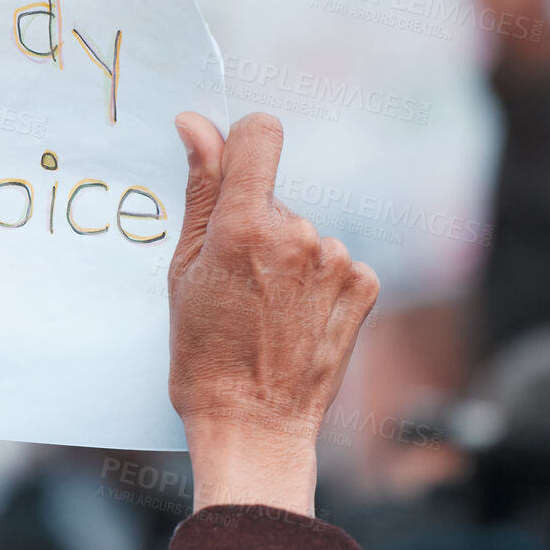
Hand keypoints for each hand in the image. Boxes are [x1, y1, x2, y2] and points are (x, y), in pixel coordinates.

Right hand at [168, 113, 379, 515]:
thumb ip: (200, 191)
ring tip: (264, 314)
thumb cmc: (203, 356)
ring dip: (286, 261)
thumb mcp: (184, 272)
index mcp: (243, 227)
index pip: (260, 135)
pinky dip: (316, 285)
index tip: (232, 169)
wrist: (254, 425)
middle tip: (234, 288)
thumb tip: (196, 124)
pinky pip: (335, 262)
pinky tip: (295, 322)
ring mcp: (338, 261)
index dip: (242, 144)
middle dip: (254, 229)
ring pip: (304, 234)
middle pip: (276, 199)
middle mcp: (299, 234)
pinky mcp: (365, 286)